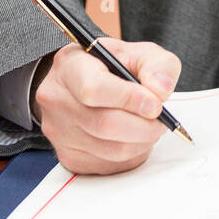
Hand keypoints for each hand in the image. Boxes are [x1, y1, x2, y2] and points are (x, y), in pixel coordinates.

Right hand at [33, 38, 181, 174]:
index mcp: (70, 65)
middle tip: (161, 119)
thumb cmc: (113, 66)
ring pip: (110, 150)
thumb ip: (157, 65)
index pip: (94, 89)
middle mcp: (56, 99)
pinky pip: (109, 165)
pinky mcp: (69, 157)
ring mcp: (59, 132)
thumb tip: (160, 91)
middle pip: (104, 124)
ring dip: (141, 141)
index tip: (156, 104)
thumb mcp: (139, 53)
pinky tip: (134, 137)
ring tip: (150, 126)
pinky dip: (132, 155)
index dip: (129, 99)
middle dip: (143, 125)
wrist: (86, 83)